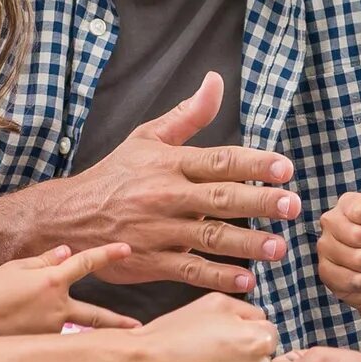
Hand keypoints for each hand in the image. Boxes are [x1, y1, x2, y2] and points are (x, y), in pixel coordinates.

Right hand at [0, 244, 138, 332]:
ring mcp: (51, 330)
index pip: (86, 263)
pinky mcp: (41, 346)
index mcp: (52, 281)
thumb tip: (67, 252)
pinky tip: (18, 330)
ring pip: (64, 325)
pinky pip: (48, 337)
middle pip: (95, 315)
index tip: (127, 249)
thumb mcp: (16, 269)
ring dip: (56, 323)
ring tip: (24, 318)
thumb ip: (44, 261)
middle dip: (117, 322)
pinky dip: (41, 333)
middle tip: (136, 327)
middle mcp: (58, 307)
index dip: (107, 254)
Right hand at [52, 72, 302, 294]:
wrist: (67, 218)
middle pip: (221, 198)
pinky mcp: (153, 262)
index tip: (285, 168)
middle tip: (293, 206)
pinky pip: (190, 270)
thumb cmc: (115, 175)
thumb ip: (188, 115)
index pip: (219, 160)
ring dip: (247, 244)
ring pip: (210, 237)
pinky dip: (218, 277)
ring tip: (279, 248)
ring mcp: (160, 231)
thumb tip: (216, 80)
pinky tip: (246, 280)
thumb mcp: (147, 138)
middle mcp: (167, 196)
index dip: (254, 164)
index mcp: (170, 164)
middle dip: (260, 202)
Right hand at [106, 293, 276, 361]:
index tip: (224, 336)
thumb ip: (247, 311)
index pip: (268, 335)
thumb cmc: (173, 332)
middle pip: (260, 361)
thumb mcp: (213, 303)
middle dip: (242, 356)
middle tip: (209, 353)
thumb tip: (260, 322)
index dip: (245, 332)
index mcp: (258, 341)